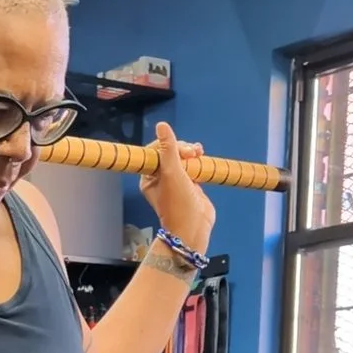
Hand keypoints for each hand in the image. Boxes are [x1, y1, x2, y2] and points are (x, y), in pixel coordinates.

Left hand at [139, 122, 214, 256]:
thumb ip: (168, 148)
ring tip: (198, 153)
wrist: (194, 227)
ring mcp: (176, 181)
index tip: (180, 149)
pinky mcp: (190, 183)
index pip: (155, 151)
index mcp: (149, 177)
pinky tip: (202, 156)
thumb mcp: (172, 172)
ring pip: (182, 157)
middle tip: (192, 153)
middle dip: (182, 148)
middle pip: (170, 152)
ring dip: (191, 151)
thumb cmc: (178, 203)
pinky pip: (192, 165)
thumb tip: (162, 125)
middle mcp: (161, 178)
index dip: (168, 144)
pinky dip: (197, 159)